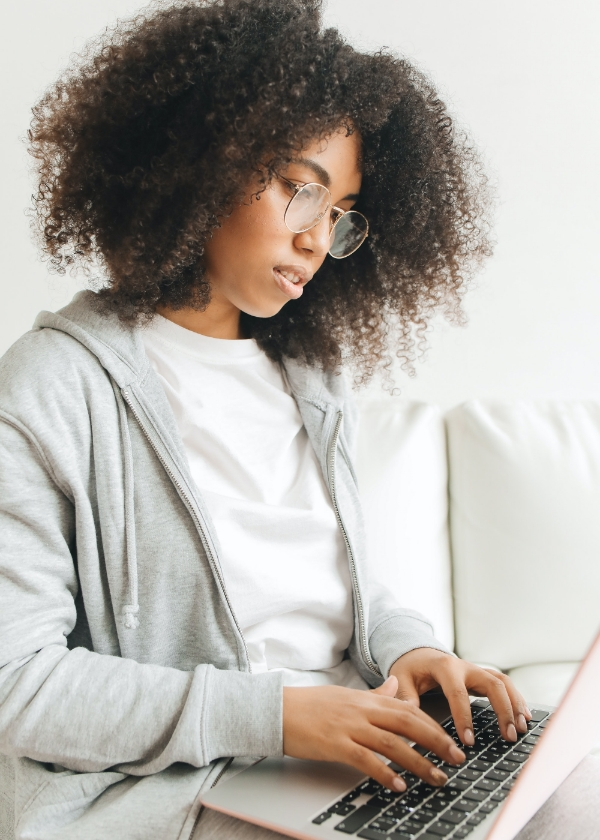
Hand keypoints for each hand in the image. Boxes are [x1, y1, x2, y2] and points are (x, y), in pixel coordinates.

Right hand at [282, 676, 466, 791]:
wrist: (279, 709)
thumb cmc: (312, 705)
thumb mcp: (347, 695)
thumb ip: (374, 693)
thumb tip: (396, 685)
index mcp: (367, 698)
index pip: (408, 710)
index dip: (434, 725)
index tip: (452, 740)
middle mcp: (362, 710)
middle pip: (408, 724)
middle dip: (437, 742)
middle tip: (457, 759)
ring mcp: (349, 726)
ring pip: (393, 744)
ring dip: (419, 763)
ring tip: (437, 778)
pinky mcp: (335, 744)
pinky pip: (366, 759)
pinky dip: (385, 773)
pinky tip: (399, 785)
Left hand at [389, 648, 531, 745]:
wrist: (418, 653)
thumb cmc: (410, 668)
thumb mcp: (401, 678)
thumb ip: (405, 695)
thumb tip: (410, 717)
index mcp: (445, 667)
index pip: (458, 693)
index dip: (464, 717)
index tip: (468, 740)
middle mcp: (465, 666)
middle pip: (492, 684)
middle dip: (502, 710)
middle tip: (508, 735)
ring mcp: (476, 670)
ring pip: (503, 682)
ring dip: (514, 704)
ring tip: (521, 728)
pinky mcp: (482, 677)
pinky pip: (505, 684)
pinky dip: (516, 699)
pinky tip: (524, 717)